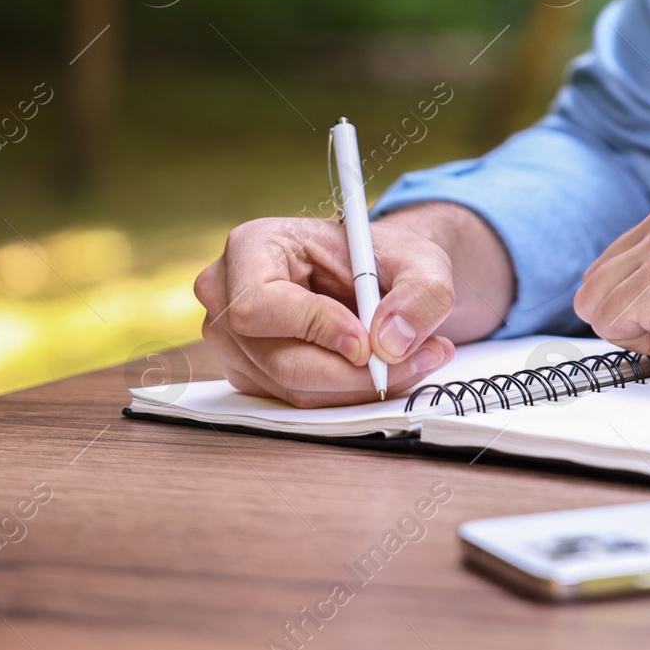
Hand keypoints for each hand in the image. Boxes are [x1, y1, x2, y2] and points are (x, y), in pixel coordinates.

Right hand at [194, 207, 481, 406]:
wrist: (377, 274)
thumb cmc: (384, 257)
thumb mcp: (420, 260)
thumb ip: (419, 294)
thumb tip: (391, 343)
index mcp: (252, 247)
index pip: (260, 303)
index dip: (314, 328)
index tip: (368, 342)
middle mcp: (229, 296)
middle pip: (280, 361)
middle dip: (356, 371)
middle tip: (421, 356)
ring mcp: (235, 342)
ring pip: (296, 390)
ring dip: (364, 385)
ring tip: (420, 356)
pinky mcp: (254, 374)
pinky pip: (303, 402)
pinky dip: (353, 394)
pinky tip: (389, 368)